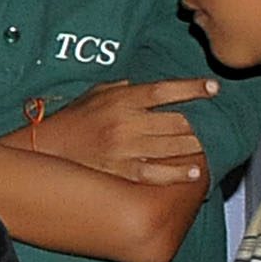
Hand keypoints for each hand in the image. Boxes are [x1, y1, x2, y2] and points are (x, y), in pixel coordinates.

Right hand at [25, 79, 214, 184]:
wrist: (45, 149)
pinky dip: (180, 173)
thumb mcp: (95, 94)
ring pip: (174, 146)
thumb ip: (123, 88)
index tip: (213, 88)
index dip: (192, 88)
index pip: (165, 90)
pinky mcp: (122, 172)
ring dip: (197, 145)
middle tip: (215, 122)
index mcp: (121, 100)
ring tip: (209, 143)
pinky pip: (159, 173)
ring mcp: (126, 149)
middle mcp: (126, 123)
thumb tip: (150, 89)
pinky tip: (195, 171)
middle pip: (178, 121)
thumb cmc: (71, 121)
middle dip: (201, 121)